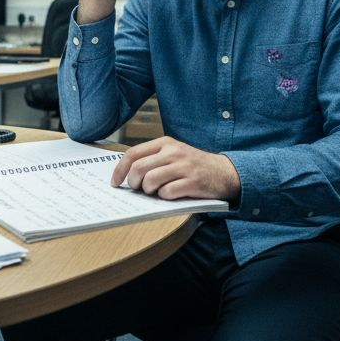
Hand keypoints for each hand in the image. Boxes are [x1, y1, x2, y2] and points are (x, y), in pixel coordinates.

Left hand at [111, 136, 240, 201]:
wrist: (224, 172)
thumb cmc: (193, 166)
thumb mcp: (173, 154)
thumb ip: (153, 159)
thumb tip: (126, 174)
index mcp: (165, 143)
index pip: (133, 154)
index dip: (119, 170)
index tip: (115, 182)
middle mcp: (173, 152)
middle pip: (138, 168)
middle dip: (133, 183)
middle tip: (137, 189)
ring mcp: (183, 166)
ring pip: (150, 181)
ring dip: (148, 191)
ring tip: (155, 192)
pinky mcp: (192, 182)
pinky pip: (167, 192)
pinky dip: (164, 197)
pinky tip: (170, 195)